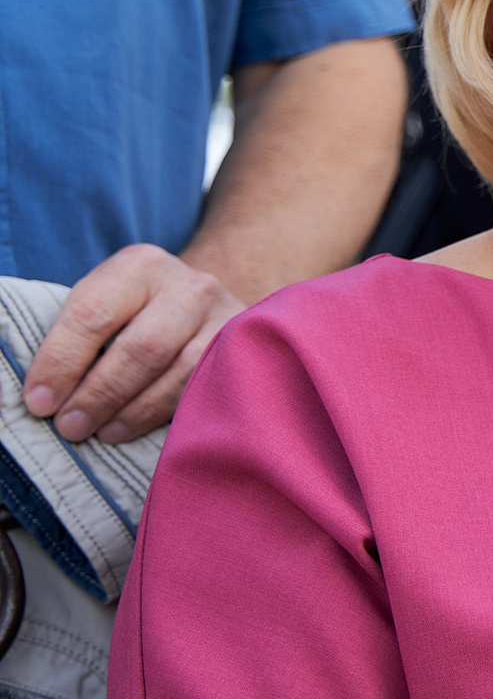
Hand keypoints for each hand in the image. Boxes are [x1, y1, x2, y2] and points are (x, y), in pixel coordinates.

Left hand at [22, 245, 241, 442]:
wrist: (207, 304)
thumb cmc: (141, 313)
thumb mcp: (110, 303)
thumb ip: (82, 334)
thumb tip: (44, 393)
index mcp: (139, 265)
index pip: (91, 314)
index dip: (61, 363)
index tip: (40, 403)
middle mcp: (189, 285)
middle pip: (141, 347)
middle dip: (99, 393)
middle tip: (71, 426)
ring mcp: (226, 316)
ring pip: (180, 372)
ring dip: (135, 410)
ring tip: (105, 433)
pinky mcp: (246, 348)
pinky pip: (208, 387)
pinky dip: (171, 413)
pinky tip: (144, 428)